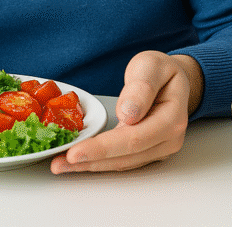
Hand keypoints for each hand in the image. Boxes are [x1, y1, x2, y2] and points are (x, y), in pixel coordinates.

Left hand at [49, 51, 202, 173]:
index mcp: (172, 118)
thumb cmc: (160, 70)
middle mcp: (169, 139)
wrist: (171, 79)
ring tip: (61, 165)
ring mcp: (159, 149)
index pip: (134, 138)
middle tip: (59, 164)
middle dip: (90, 161)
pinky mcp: (147, 152)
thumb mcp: (150, 66)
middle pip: (126, 157)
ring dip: (91, 166)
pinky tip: (78, 161)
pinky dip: (99, 161)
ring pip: (122, 163)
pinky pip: (122, 160)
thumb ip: (141, 87)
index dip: (103, 148)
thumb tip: (128, 114)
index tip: (76, 152)